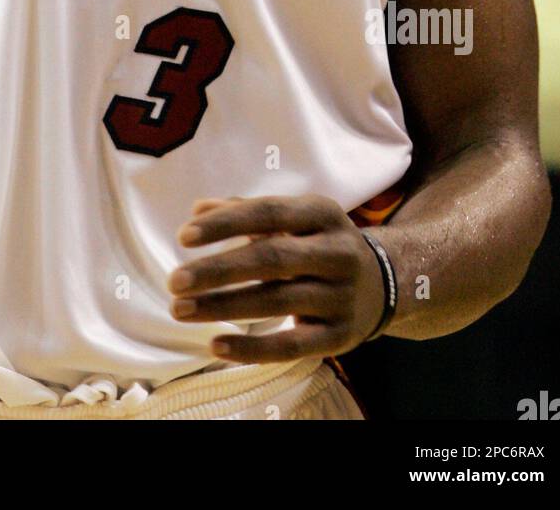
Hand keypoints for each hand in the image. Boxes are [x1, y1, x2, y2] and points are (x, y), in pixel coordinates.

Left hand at [168, 194, 386, 362]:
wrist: (384, 283)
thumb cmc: (320, 243)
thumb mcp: (295, 218)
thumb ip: (245, 212)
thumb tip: (197, 210)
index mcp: (322, 213)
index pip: (268, 213)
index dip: (226, 224)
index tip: (184, 236)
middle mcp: (337, 252)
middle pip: (271, 259)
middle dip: (218, 270)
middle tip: (174, 281)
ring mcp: (341, 296)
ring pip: (277, 302)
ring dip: (224, 307)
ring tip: (181, 310)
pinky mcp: (340, 337)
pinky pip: (291, 346)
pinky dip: (252, 349)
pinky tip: (215, 345)